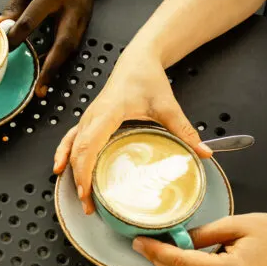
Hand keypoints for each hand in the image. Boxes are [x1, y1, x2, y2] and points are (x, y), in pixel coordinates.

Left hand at [0, 0, 107, 97]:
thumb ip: (15, 4)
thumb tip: (1, 26)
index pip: (32, 20)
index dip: (17, 36)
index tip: (5, 48)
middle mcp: (70, 8)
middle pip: (62, 43)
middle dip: (50, 67)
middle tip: (39, 87)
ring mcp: (82, 16)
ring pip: (71, 48)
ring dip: (57, 68)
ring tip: (43, 87)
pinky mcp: (86, 22)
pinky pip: (74, 44)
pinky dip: (62, 59)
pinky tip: (51, 71)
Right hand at [52, 45, 211, 213]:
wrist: (136, 61)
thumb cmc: (147, 79)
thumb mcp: (167, 105)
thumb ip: (184, 130)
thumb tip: (205, 153)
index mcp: (108, 113)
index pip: (89, 145)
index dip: (84, 170)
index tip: (88, 191)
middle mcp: (92, 117)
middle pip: (77, 151)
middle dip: (78, 179)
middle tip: (88, 205)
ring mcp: (88, 118)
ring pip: (72, 146)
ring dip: (71, 170)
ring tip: (77, 194)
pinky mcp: (89, 120)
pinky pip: (71, 139)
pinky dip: (65, 154)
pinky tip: (61, 168)